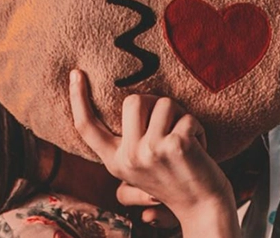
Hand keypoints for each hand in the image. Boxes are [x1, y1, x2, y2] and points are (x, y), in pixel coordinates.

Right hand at [69, 69, 239, 237]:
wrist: (203, 207)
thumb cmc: (176, 179)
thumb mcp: (142, 164)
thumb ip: (129, 140)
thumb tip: (127, 100)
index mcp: (115, 162)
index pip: (87, 127)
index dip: (78, 98)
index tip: (76, 73)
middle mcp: (128, 157)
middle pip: (133, 101)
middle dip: (157, 104)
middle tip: (172, 127)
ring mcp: (150, 152)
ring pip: (164, 103)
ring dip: (182, 117)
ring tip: (186, 141)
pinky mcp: (175, 146)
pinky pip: (188, 117)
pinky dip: (198, 129)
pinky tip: (199, 149)